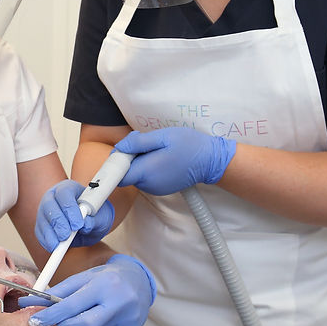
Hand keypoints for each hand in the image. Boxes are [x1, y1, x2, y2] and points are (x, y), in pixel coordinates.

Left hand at [22, 254, 155, 325]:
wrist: (139, 281)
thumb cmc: (105, 278)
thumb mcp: (81, 278)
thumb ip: (56, 292)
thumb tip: (29, 304)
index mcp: (105, 284)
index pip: (73, 305)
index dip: (51, 315)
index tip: (35, 321)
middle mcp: (120, 302)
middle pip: (83, 325)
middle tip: (55, 324)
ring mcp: (128, 320)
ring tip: (89, 311)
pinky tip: (101, 317)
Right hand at [35, 180, 115, 250]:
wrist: (91, 222)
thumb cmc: (96, 215)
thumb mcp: (101, 216)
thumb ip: (95, 220)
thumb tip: (86, 225)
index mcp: (69, 188)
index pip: (65, 193)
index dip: (70, 209)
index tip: (78, 224)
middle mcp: (53, 197)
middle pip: (49, 205)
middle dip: (58, 222)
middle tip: (67, 236)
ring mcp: (45, 210)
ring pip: (43, 220)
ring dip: (51, 234)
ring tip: (60, 245)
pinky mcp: (42, 224)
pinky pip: (39, 233)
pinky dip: (46, 241)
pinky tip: (54, 247)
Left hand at [115, 128, 236, 195]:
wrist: (211, 161)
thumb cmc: (189, 145)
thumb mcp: (163, 136)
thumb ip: (138, 143)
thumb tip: (119, 148)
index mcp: (147, 172)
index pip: (118, 175)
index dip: (115, 163)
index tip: (122, 150)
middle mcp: (149, 185)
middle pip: (126, 173)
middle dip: (129, 157)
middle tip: (143, 142)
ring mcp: (155, 188)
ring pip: (136, 175)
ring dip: (139, 161)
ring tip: (155, 148)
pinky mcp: (160, 188)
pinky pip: (145, 177)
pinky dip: (147, 167)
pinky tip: (160, 156)